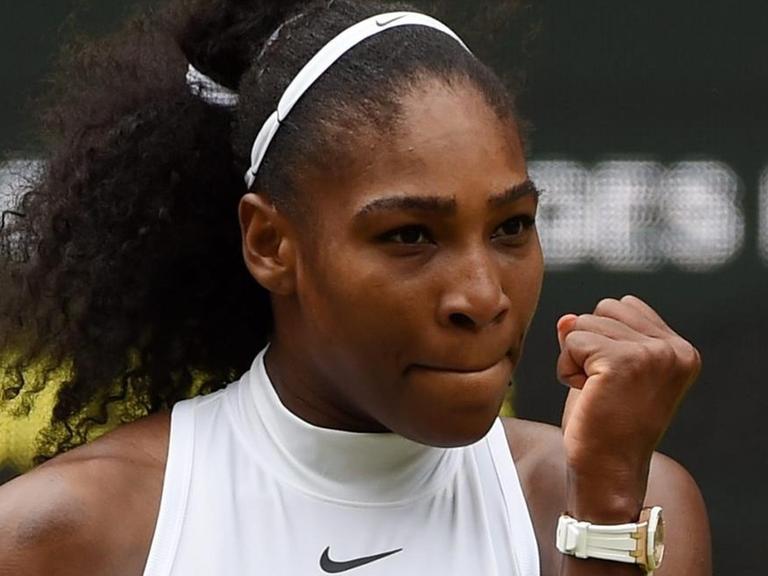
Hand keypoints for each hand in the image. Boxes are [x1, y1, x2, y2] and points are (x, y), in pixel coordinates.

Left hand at [556, 295, 700, 518]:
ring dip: (575, 358)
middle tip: (603, 388)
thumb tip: (566, 318)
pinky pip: (572, 342)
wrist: (608, 470)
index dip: (603, 338)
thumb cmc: (606, 425)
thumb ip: (593, 335)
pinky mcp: (622, 361)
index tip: (615, 379)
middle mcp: (673, 349)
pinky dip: (566, 368)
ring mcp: (651, 354)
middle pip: (603, 309)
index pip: (624, 306)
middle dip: (588, 345)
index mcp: (680, 350)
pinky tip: (585, 394)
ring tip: (595, 392)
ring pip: (583, 323)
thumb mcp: (604, 369)